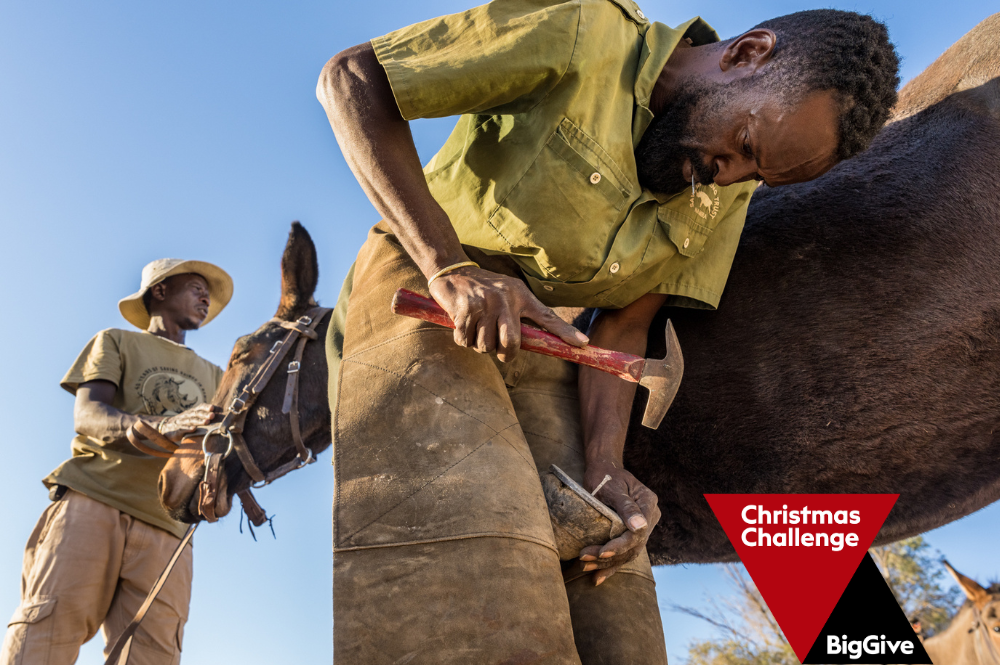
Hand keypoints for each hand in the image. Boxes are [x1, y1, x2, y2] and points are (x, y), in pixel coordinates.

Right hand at [157, 403, 218, 442]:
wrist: (166, 427)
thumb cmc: (184, 423)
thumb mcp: (192, 418)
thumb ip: (203, 417)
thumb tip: (218, 416)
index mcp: (192, 412)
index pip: (199, 407)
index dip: (206, 407)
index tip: (213, 408)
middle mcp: (187, 415)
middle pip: (196, 413)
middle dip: (205, 414)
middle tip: (212, 415)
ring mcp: (181, 422)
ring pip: (191, 420)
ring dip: (199, 421)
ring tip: (206, 422)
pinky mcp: (177, 430)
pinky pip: (182, 428)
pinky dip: (188, 428)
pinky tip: (194, 429)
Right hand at [428, 266, 587, 361]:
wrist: (453, 271)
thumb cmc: (485, 288)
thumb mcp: (509, 293)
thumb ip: (520, 315)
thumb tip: (531, 342)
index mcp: (521, 296)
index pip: (547, 317)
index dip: (565, 332)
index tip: (583, 344)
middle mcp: (505, 300)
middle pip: (511, 342)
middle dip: (505, 354)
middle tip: (499, 351)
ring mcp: (484, 306)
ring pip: (486, 345)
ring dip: (479, 344)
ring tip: (477, 328)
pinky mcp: (464, 312)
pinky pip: (466, 341)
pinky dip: (462, 340)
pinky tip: (463, 325)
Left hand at [577, 461, 660, 584]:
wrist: (604, 469)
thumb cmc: (606, 475)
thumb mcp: (613, 487)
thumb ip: (626, 506)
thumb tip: (639, 527)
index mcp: (648, 503)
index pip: (637, 532)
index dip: (620, 546)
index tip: (601, 553)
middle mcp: (649, 517)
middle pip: (633, 545)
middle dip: (609, 557)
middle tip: (584, 561)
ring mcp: (643, 527)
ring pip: (629, 552)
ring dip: (607, 564)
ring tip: (585, 569)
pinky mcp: (633, 533)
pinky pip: (625, 552)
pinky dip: (611, 565)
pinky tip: (598, 577)